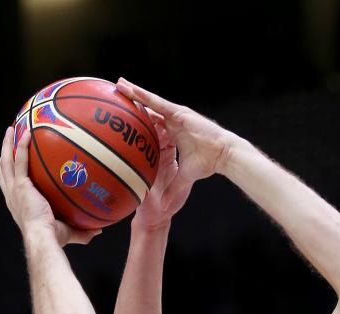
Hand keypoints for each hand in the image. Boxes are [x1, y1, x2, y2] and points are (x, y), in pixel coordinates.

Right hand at [0, 128, 102, 247]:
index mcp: (18, 205)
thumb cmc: (53, 239)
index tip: (13, 164)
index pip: (10, 187)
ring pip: (7, 161)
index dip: (10, 174)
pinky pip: (20, 160)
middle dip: (4, 155)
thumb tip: (98, 231)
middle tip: (8, 141)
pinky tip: (27, 133)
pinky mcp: (21, 185)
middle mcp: (12, 196)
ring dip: (7, 144)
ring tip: (11, 130)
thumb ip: (82, 231)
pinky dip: (22, 146)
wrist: (43, 238)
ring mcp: (15, 190)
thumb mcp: (68, 233)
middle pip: (4, 170)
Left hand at [116, 78, 234, 215]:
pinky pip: (158, 103)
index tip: (123, 119)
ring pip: (150, 102)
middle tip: (116, 93)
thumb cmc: (207, 164)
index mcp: (172, 134)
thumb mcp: (183, 177)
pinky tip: (132, 89)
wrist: (222, 155)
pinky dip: (145, 96)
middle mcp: (172, 122)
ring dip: (135, 93)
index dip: (138, 120)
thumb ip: (172, 186)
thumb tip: (163, 203)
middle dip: (132, 101)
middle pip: (148, 110)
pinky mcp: (179, 113)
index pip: (152, 124)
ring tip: (119, 84)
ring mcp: (175, 116)